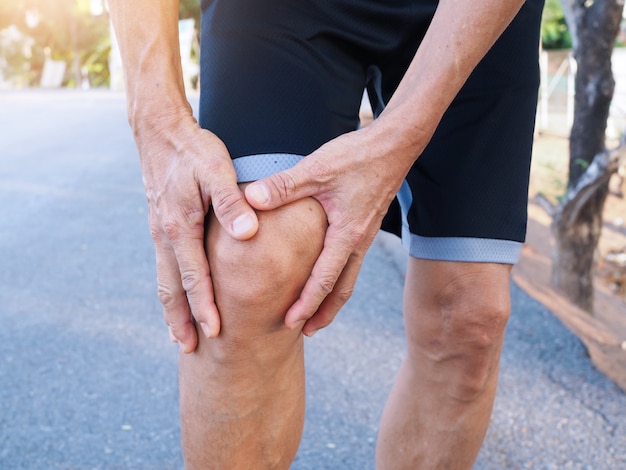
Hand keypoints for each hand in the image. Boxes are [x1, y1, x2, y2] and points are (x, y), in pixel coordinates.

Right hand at [138, 114, 258, 351]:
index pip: (194, 277)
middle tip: (190, 349)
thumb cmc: (194, 150)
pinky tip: (177, 298)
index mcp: (180, 227)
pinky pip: (164, 266)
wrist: (161, 132)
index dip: (204, 307)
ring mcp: (159, 233)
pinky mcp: (161, 227)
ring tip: (179, 335)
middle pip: (171, 288)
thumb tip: (248, 235)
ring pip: (164, 280)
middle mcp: (164, 236)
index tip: (214, 334)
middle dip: (181, 320)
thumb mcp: (217, 170)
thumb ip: (233, 203)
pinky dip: (170, 289)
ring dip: (172, 310)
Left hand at [245, 123, 415, 335]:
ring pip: (349, 277)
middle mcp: (358, 241)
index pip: (324, 280)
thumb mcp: (317, 168)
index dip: (306, 304)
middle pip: (342, 289)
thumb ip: (283, 186)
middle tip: (307, 332)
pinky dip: (339, 277)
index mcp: (346, 234)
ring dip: (333, 298)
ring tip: (318, 313)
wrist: (395, 144)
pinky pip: (352, 261)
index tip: (289, 323)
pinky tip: (328, 271)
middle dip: (324, 313)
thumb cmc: (358, 156)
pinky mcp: (365, 225)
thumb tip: (250, 200)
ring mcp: (365, 234)